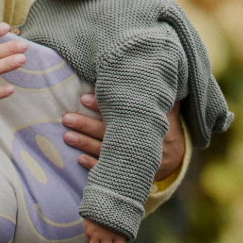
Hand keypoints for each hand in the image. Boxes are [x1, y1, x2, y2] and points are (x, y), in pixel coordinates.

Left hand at [63, 96, 184, 181]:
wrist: (176, 160)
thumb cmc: (166, 129)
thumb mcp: (167, 111)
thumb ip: (160, 96)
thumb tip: (158, 71)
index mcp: (148, 125)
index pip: (122, 113)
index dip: (102, 106)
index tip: (84, 98)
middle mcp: (139, 141)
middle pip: (109, 133)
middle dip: (87, 125)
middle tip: (67, 118)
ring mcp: (132, 158)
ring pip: (105, 151)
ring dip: (85, 144)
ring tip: (67, 136)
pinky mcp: (127, 171)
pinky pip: (109, 169)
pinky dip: (94, 165)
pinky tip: (80, 159)